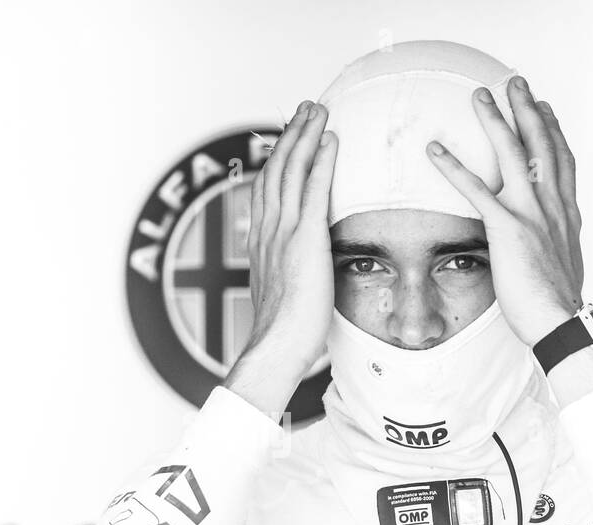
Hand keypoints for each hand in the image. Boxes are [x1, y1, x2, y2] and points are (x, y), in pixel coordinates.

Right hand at [243, 100, 338, 372]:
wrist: (277, 346)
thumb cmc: (283, 335)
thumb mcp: (283, 297)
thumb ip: (290, 279)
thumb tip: (303, 283)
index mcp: (261, 244)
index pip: (267, 191)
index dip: (277, 161)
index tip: (288, 140)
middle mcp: (267, 231)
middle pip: (276, 169)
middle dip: (291, 135)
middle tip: (306, 109)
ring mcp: (283, 232)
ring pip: (292, 170)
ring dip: (305, 135)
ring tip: (318, 111)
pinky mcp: (304, 239)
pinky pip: (313, 189)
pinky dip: (322, 160)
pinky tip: (331, 140)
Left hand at [425, 75, 583, 347]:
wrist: (559, 321)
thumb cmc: (557, 302)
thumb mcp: (562, 264)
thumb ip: (554, 242)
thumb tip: (549, 241)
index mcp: (566, 212)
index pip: (562, 159)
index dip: (553, 129)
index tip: (544, 107)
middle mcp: (552, 204)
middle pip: (541, 143)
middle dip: (526, 108)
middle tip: (514, 81)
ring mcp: (531, 213)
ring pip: (513, 153)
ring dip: (494, 120)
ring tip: (479, 96)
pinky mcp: (507, 228)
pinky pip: (475, 189)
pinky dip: (452, 167)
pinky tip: (434, 151)